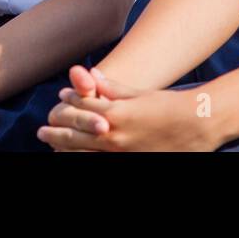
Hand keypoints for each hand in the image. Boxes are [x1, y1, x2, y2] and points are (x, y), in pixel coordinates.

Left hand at [37, 66, 220, 151]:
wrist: (196, 125)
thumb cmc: (169, 106)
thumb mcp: (139, 93)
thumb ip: (112, 87)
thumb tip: (91, 75)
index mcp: (116, 112)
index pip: (82, 106)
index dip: (68, 102)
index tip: (59, 99)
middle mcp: (114, 134)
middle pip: (75, 132)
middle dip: (56, 131)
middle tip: (42, 131)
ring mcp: (120, 152)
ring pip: (82, 151)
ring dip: (63, 147)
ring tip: (50, 145)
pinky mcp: (130, 161)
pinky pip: (99, 162)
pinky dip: (84, 158)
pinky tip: (74, 156)